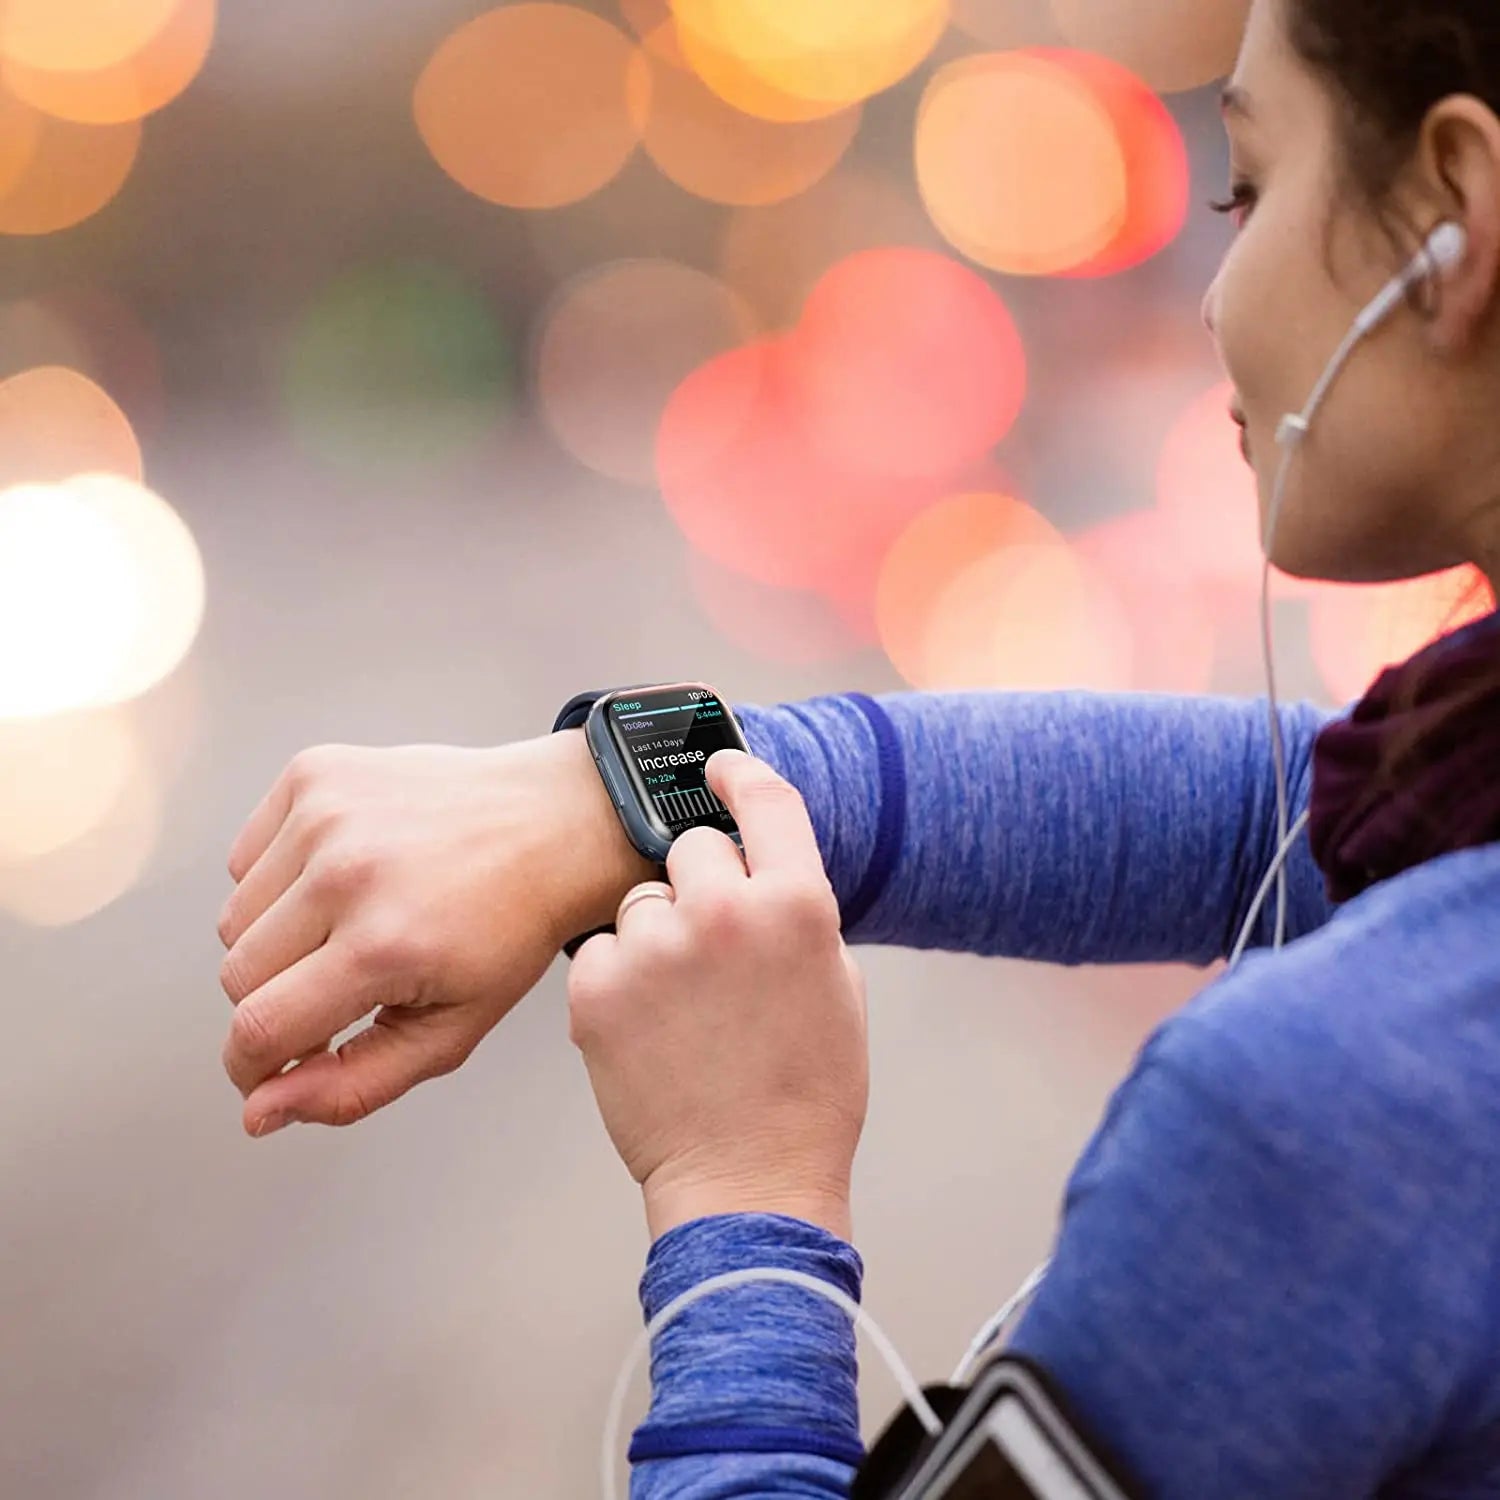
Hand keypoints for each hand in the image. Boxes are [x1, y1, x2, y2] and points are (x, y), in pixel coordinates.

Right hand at [217, 731, 656, 1135]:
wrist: (552, 823)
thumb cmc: (510, 927)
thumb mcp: (453, 1029)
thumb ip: (353, 1084)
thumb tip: (260, 1109)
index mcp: (383, 944)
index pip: (258, 1029)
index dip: (250, 1067)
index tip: (268, 1068)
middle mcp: (346, 873)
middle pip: (238, 976)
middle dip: (276, 1000)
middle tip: (341, 987)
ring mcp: (326, 814)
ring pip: (234, 918)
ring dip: (277, 940)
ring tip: (351, 925)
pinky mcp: (314, 773)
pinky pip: (247, 857)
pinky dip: (280, 879)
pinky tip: (344, 876)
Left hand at [567, 750, 867, 1241]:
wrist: (747, 1180)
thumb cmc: (805, 1092)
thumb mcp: (836, 984)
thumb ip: (797, 912)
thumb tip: (758, 866)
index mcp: (798, 904)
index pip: (765, 797)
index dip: (739, 773)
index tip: (719, 766)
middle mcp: (727, 910)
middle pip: (690, 848)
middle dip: (698, 885)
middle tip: (711, 949)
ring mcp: (657, 948)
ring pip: (639, 900)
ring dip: (655, 934)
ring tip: (682, 1005)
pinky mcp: (598, 988)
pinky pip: (602, 949)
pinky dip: (617, 978)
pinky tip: (650, 1027)